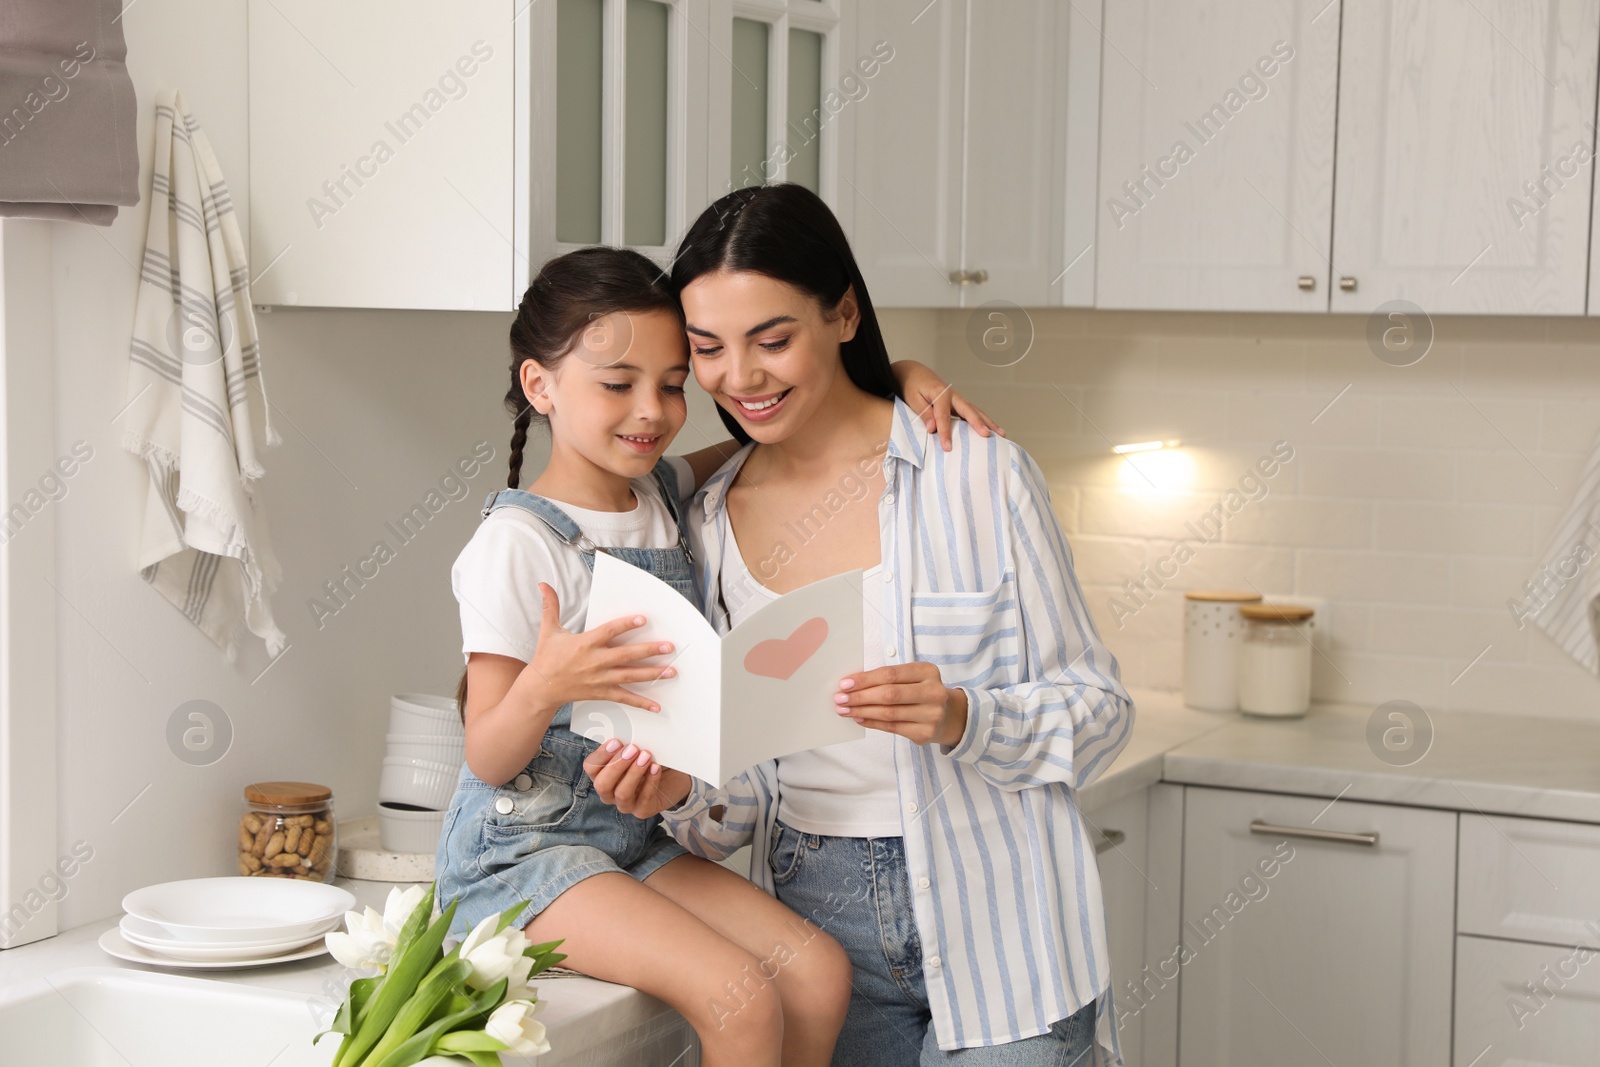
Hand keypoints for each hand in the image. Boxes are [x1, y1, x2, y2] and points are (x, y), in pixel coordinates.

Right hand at [519, 583, 676, 713]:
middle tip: (669, 647)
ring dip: (652, 674)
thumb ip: (551, 606)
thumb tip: (543, 585)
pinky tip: (656, 706)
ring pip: (630, 676)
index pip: (609, 631)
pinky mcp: (601, 693)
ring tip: (671, 671)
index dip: (626, 625)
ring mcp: (599, 679)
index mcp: (585, 644)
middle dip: (649, 651)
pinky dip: (641, 703)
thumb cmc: (547, 657)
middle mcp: (595, 662)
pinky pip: (624, 698)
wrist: (540, 688)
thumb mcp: (548, 630)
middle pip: (626, 655)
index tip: (643, 619)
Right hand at [583, 740, 692, 817]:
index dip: (601, 755)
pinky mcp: (642, 810)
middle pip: (602, 784)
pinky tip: (656, 768)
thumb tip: (628, 727)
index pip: (591, 767)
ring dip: (634, 773)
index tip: (616, 741)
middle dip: (616, 766)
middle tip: (632, 748)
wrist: (672, 776)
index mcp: (602, 774)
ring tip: (646, 756)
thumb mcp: (636, 748)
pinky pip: (644, 798)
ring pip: (622, 793)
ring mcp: (625, 804)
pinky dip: (651, 781)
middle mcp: (609, 792)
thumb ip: (627, 741)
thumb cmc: (648, 759)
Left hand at [834, 663, 968, 747]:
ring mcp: (931, 715)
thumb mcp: (913, 677)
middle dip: (860, 696)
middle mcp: (933, 692)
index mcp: (927, 671)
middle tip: (840, 698)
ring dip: (862, 711)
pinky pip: (891, 727)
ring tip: (844, 709)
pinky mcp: (924, 733)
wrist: (950, 715)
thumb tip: (852, 684)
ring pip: (888, 713)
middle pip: (889, 694)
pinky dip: (872, 722)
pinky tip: (859, 718)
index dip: (865, 679)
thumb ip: (889, 678)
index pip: (891, 674)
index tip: (845, 683)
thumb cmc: (922, 691)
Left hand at [890, 360, 1005, 451]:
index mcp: (940, 393)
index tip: (947, 447)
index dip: (945, 432)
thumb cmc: (912, 386)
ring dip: (988, 422)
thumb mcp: (913, 399)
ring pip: (976, 411)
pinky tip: (991, 430)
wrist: (914, 373)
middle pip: (969, 410)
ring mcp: (957, 399)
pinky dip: (983, 421)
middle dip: (978, 424)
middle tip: (987, 435)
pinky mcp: (958, 403)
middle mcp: (952, 395)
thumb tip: (933, 428)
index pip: (943, 416)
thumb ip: (924, 413)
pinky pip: (972, 412)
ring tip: (1001, 434)